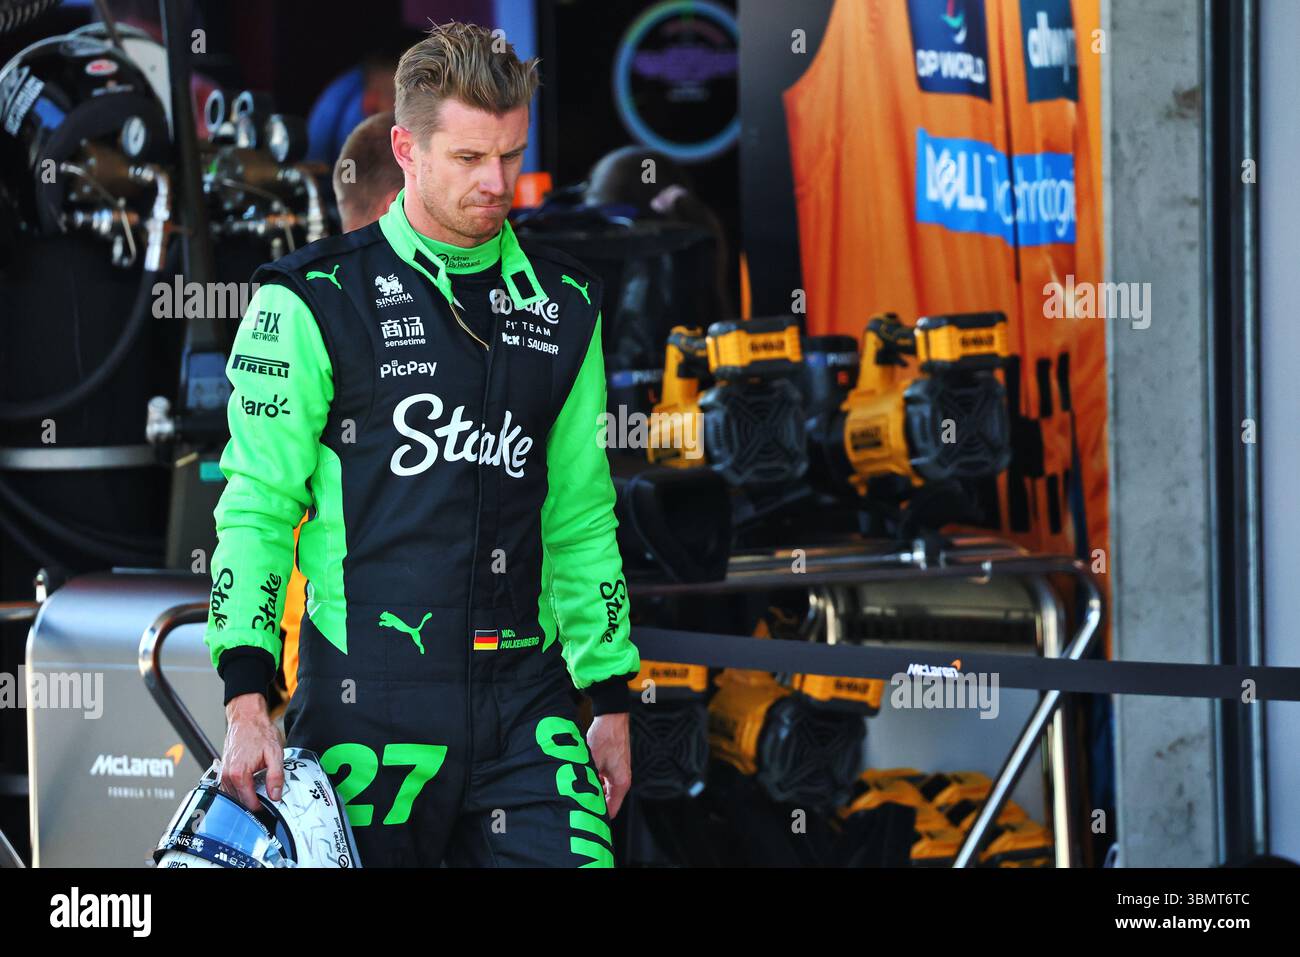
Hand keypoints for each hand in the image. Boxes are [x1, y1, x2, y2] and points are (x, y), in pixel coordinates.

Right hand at [219, 693, 283, 811]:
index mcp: (239, 774)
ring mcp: (223, 773)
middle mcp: (228, 776)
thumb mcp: (275, 753)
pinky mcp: (223, 770)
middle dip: (254, 802)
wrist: (246, 718)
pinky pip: (230, 787)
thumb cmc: (259, 732)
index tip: (271, 806)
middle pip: (240, 801)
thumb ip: (275, 776)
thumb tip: (275, 795)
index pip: (249, 803)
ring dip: (246, 796)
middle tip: (268, 797)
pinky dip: (240, 789)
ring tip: (261, 790)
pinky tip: (251, 783)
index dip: (262, 807)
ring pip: (234, 796)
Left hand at [586, 712, 630, 818]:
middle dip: (592, 802)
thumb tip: (579, 798)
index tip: (583, 818)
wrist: (611, 718)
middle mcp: (622, 781)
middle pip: (607, 802)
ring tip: (577, 787)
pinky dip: (595, 781)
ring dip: (593, 790)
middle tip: (575, 802)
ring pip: (604, 791)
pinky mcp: (615, 766)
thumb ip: (588, 783)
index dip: (597, 816)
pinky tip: (583, 775)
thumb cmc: (605, 737)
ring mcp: (619, 773)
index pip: (610, 811)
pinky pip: (604, 781)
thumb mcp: (592, 763)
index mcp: (620, 783)